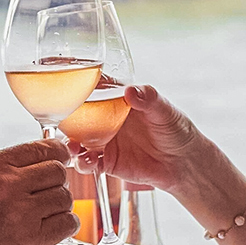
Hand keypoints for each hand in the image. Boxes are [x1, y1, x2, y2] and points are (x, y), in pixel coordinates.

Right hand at [0, 139, 77, 244]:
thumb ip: (2, 171)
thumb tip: (37, 165)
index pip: (40, 148)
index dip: (57, 154)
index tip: (61, 159)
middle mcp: (6, 184)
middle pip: (57, 171)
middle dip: (56, 183)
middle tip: (47, 195)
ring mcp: (21, 212)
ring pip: (64, 198)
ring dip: (60, 207)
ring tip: (44, 216)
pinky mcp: (31, 239)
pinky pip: (67, 223)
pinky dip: (65, 226)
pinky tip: (52, 230)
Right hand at [69, 85, 205, 194]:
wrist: (185, 163)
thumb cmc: (177, 130)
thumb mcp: (165, 111)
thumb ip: (149, 99)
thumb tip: (131, 91)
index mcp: (119, 100)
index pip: (94, 87)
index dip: (78, 82)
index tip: (66, 81)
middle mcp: (107, 119)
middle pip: (78, 114)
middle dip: (65, 116)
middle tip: (60, 118)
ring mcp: (105, 141)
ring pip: (77, 140)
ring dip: (70, 142)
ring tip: (72, 146)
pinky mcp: (107, 162)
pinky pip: (88, 162)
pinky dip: (82, 163)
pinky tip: (87, 161)